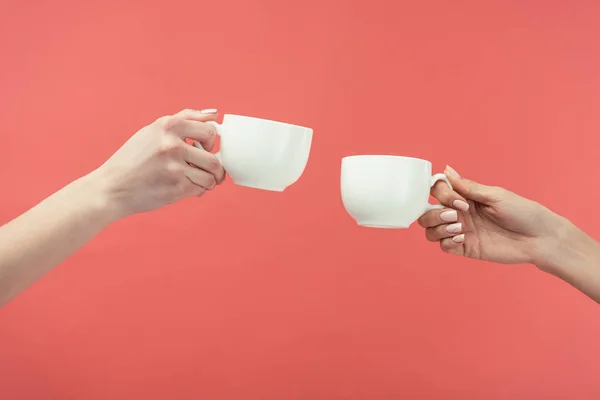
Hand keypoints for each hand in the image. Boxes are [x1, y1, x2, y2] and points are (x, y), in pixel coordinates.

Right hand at [91, 108, 225, 218]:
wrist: (112, 187)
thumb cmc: (133, 158)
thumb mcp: (153, 131)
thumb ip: (184, 119)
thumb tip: (214, 114)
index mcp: (168, 126)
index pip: (210, 130)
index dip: (211, 141)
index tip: (204, 148)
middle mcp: (172, 145)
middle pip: (214, 159)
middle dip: (216, 168)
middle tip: (208, 170)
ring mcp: (175, 167)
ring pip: (210, 177)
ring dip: (209, 181)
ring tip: (199, 180)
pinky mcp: (175, 188)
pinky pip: (200, 189)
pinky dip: (197, 190)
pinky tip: (185, 187)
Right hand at [418, 166, 564, 264]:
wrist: (539, 238)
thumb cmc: (523, 212)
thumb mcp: (495, 195)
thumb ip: (468, 187)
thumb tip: (446, 170)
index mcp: (465, 197)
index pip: (437, 192)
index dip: (441, 195)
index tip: (459, 200)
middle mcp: (459, 214)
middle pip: (427, 213)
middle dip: (435, 214)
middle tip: (457, 216)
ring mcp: (460, 232)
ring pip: (430, 230)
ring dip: (439, 228)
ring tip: (460, 228)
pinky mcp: (465, 248)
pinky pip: (443, 246)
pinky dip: (447, 242)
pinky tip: (462, 238)